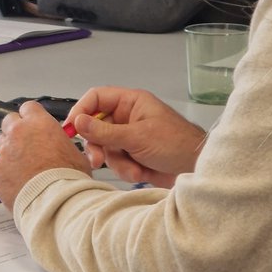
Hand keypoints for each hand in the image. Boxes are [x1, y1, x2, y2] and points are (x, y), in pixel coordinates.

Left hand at [0, 101, 89, 207]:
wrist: (57, 203)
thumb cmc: (70, 181)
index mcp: (40, 123)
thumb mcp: (76, 154)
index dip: (31, 117)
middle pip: (9, 121)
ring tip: (21, 167)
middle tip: (26, 146)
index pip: (28, 107)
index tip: (33, 125)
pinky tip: (10, 178)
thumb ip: (62, 143)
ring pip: (0, 143)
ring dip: (8, 151)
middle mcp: (19, 132)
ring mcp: (4, 150)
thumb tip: (60, 145)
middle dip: (16, 131)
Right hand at [65, 87, 205, 187]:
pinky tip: (140, 172)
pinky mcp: (133, 156)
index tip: (72, 127)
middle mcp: (127, 118)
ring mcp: (129, 138)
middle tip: (96, 158)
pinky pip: (116, 161)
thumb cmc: (177, 144)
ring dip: (116, 161)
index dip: (81, 110)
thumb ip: (105, 131)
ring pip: (105, 148)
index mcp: (131, 103)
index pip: (96, 99)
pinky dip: (125, 169)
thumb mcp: (137, 136)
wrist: (199, 171)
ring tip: (132, 168)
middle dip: (97, 145)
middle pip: (96, 126)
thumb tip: (78, 122)